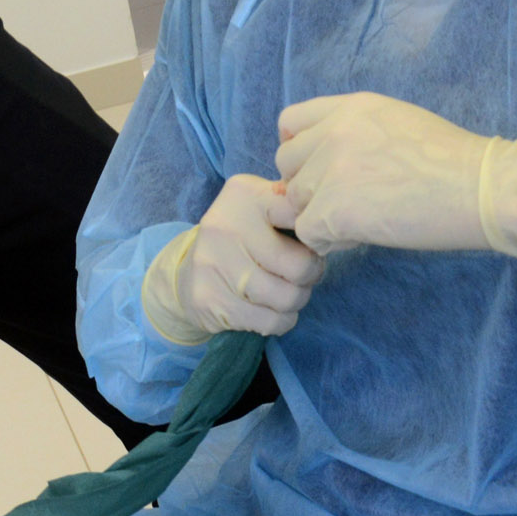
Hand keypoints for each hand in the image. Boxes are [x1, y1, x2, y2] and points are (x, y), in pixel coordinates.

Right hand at [138, 174, 322, 344]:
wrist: (186, 275)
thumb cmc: (241, 239)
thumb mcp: (262, 207)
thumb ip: (294, 203)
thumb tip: (330, 214)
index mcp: (245, 194)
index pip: (300, 213)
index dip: (315, 236)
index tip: (310, 242)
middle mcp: (225, 225)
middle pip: (298, 266)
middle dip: (311, 276)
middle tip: (303, 274)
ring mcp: (214, 264)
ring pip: (286, 297)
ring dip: (296, 301)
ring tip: (288, 292)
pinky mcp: (209, 299)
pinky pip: (269, 321)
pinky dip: (280, 321)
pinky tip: (271, 310)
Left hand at [274, 94, 495, 257]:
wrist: (482, 189)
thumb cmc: (454, 162)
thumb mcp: (398, 122)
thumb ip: (354, 133)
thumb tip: (318, 164)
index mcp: (350, 107)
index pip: (289, 122)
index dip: (300, 151)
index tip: (319, 170)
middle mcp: (334, 131)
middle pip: (286, 164)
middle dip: (307, 186)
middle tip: (343, 203)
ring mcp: (332, 169)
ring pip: (294, 201)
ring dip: (319, 216)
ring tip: (360, 221)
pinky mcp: (335, 209)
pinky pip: (308, 233)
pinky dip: (328, 242)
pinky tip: (360, 237)